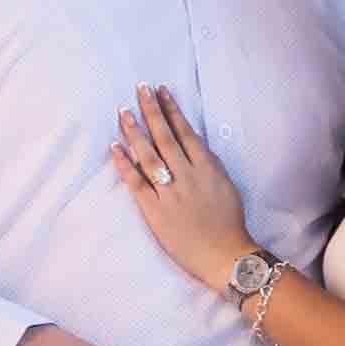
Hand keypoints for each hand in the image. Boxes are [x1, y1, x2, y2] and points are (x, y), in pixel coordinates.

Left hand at [111, 84, 251, 292]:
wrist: (224, 255)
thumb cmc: (229, 222)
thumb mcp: (226, 185)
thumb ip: (208, 165)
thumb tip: (193, 145)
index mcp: (207, 168)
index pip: (185, 131)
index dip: (171, 110)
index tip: (161, 91)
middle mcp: (187, 175)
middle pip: (165, 137)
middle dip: (151, 110)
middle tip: (139, 89)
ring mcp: (170, 193)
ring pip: (148, 155)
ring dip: (135, 131)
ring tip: (124, 112)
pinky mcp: (155, 211)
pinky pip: (136, 183)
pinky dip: (125, 164)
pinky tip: (115, 147)